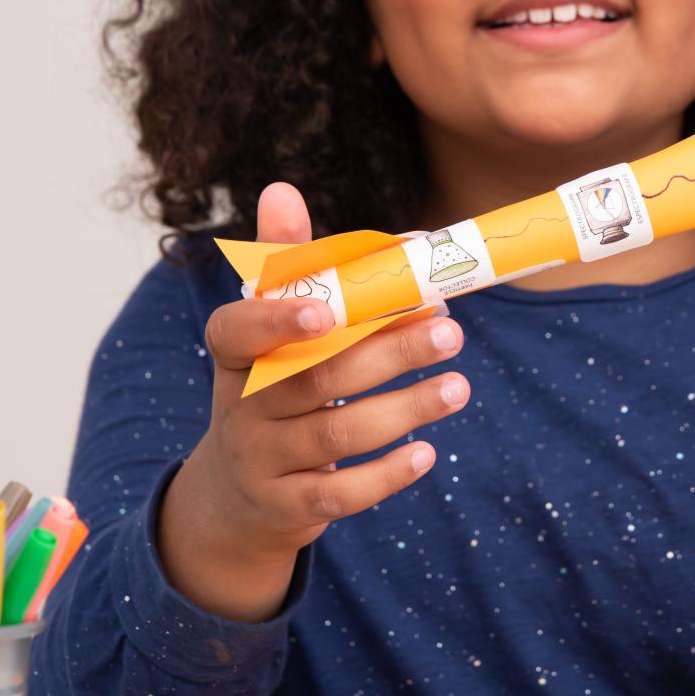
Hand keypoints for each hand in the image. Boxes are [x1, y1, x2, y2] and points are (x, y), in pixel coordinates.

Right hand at [159, 181, 470, 619]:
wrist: (239, 493)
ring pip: (335, 435)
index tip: (329, 309)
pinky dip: (384, 476)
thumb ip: (289, 264)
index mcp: (236, 352)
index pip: (238, 330)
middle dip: (389, 352)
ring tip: (459, 387)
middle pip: (316, 377)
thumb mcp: (270, 329)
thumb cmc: (274, 384)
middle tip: (451, 330)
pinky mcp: (286, 507)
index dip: (277, 319)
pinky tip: (427, 455)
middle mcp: (239, 406)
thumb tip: (281, 188)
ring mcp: (260, 460)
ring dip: (405, 409)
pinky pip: (337, 495)